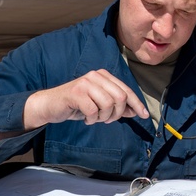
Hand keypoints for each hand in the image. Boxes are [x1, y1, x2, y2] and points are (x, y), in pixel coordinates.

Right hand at [23, 69, 148, 129]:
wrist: (50, 105)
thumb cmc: (76, 104)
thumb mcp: (99, 104)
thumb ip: (116, 106)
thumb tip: (135, 111)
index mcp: (103, 75)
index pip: (126, 90)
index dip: (137, 103)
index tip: (144, 115)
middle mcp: (96, 76)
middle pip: (120, 97)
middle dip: (117, 113)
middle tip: (107, 119)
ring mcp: (85, 83)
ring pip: (108, 104)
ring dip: (103, 117)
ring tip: (95, 118)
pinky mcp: (76, 93)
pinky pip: (93, 111)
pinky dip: (92, 119)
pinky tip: (85, 118)